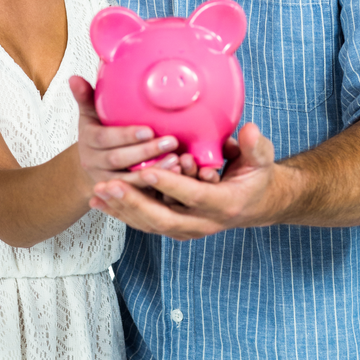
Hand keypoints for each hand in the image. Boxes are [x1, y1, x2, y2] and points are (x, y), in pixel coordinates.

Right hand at [69, 76, 186, 188]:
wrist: (90, 166)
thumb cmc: (96, 134)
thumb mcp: (89, 115)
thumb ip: (85, 97)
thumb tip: (74, 78)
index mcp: (88, 141)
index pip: (104, 139)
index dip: (125, 136)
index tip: (148, 130)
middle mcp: (94, 163)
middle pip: (119, 160)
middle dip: (146, 152)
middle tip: (171, 142)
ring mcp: (107, 181)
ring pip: (129, 180)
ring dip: (154, 171)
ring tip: (177, 160)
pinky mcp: (120, 195)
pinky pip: (139, 192)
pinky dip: (158, 186)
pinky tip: (175, 175)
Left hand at [89, 122, 278, 239]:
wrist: (254, 204)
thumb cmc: (256, 177)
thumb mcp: (261, 160)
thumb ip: (256, 146)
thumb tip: (249, 131)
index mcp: (224, 205)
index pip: (193, 196)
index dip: (170, 185)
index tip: (148, 171)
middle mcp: (203, 223)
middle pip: (163, 217)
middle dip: (133, 203)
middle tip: (108, 185)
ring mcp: (187, 228)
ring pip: (149, 223)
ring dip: (122, 209)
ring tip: (98, 192)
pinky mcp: (174, 226)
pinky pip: (144, 222)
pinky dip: (122, 213)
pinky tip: (100, 201)